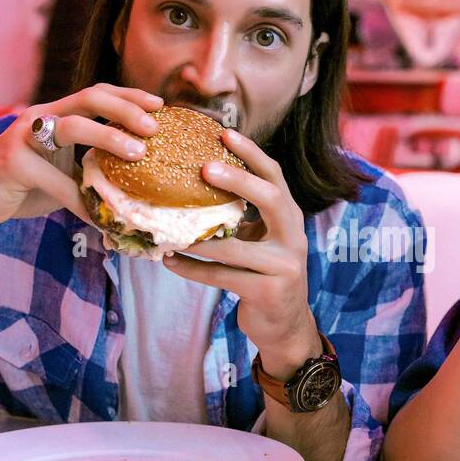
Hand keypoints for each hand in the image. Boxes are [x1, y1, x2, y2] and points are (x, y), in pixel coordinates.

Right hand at [0, 83, 164, 232]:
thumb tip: (139, 181)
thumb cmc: (24, 187)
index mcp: (55, 115)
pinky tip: (98, 217)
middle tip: (154, 127)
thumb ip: (91, 166)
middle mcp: (40, 118)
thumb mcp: (63, 171)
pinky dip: (79, 200)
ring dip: (109, 139)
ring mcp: (23, 137)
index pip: (97, 93)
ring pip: (73, 127)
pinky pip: (55, 180)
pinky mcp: (12, 162)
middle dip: (126, 109)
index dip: (129, 96)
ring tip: (138, 155)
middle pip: (89, 97)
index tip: (161, 105)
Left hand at [161, 129, 319, 379]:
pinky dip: (193, 269)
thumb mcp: (262, 241)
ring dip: (198, 238)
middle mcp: (293, 237)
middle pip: (271, 198)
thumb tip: (195, 182)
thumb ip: (243, 217)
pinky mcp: (268, 291)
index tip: (224, 133)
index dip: (251, 154)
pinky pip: (222, 276)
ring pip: (235, 247)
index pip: (275, 177)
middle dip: (238, 180)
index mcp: (290, 218)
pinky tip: (169, 261)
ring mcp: (283, 266)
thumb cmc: (265, 276)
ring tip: (167, 228)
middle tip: (204, 168)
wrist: (286, 327)